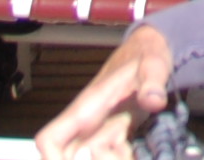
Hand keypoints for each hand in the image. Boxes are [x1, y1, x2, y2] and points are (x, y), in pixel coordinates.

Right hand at [37, 26, 172, 159]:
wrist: (151, 55)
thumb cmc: (145, 56)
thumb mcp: (153, 65)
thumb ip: (152, 82)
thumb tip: (153, 100)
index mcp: (87, 108)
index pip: (50, 139)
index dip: (53, 158)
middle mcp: (88, 125)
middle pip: (70, 157)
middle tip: (121, 150)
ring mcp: (101, 132)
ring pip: (92, 159)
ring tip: (130, 147)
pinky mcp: (116, 138)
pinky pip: (112, 157)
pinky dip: (123, 158)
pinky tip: (137, 150)